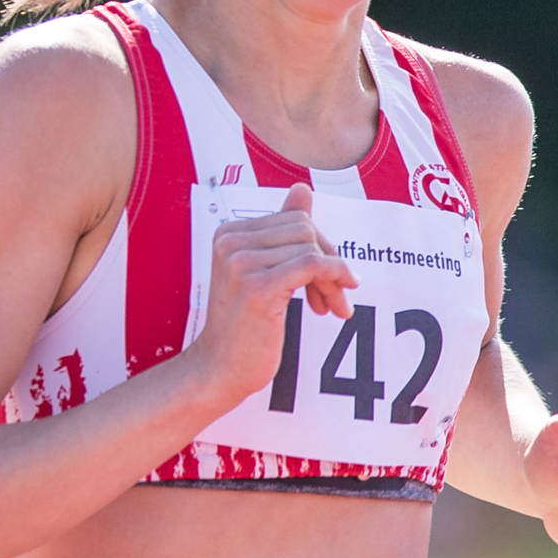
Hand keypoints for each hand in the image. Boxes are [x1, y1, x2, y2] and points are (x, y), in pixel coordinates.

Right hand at [185, 185, 359, 404]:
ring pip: (312, 248)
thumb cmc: (242, 325)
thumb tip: (303, 189)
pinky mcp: (257, 287)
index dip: (318, 248)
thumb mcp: (262, 271)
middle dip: (329, 260)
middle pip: (305, 229)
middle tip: (336, 296)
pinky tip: (338, 301)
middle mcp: (230, 242)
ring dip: (333, 279)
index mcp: (228, 233)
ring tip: (333, 306)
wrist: (220, 369)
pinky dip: (334, 278)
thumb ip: (283, 229)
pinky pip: (313, 265)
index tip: (324, 281)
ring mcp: (241, 263)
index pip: (294, 220)